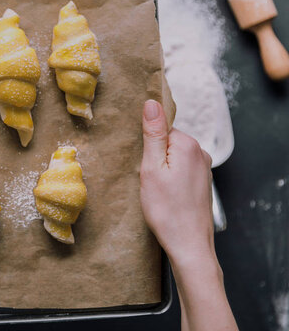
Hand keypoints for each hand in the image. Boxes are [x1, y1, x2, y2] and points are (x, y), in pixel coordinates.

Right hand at [139, 99, 213, 265]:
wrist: (189, 245)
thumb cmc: (167, 210)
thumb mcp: (151, 169)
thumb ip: (152, 134)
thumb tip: (152, 103)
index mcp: (188, 145)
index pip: (160, 130)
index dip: (147, 147)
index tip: (144, 166)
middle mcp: (200, 153)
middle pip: (167, 143)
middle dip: (154, 158)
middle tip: (148, 181)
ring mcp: (204, 169)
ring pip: (173, 158)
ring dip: (161, 170)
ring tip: (157, 191)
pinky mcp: (202, 183)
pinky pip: (180, 171)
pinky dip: (170, 180)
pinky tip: (166, 196)